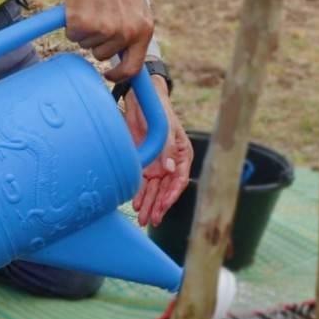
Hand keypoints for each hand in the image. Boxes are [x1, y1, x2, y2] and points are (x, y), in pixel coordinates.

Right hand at [57, 0, 153, 80]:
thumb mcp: (136, 7)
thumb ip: (133, 32)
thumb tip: (125, 61)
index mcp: (144, 29)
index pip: (133, 67)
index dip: (119, 75)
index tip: (109, 75)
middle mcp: (126, 32)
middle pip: (103, 55)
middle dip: (97, 40)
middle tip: (99, 14)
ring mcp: (105, 29)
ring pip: (87, 45)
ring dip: (85, 30)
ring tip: (92, 6)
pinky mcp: (83, 24)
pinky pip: (72, 36)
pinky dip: (72, 23)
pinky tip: (80, 4)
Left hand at [122, 77, 191, 227]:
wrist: (140, 98)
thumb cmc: (158, 109)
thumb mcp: (164, 127)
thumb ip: (167, 149)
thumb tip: (170, 169)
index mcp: (182, 153)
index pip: (180, 179)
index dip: (172, 194)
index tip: (163, 205)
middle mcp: (171, 162)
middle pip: (166, 188)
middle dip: (159, 205)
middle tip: (152, 220)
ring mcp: (158, 163)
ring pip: (155, 189)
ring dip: (150, 204)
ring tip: (143, 219)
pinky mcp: (145, 163)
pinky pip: (143, 183)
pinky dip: (141, 194)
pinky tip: (137, 205)